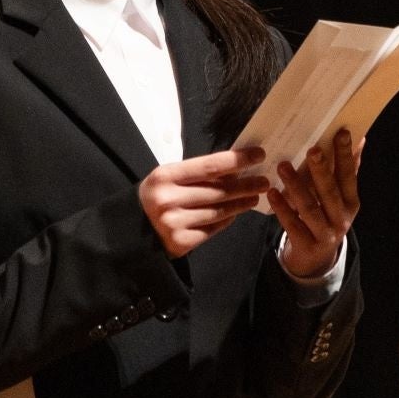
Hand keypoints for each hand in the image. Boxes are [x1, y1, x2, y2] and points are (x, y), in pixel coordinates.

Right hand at [139, 147, 271, 257]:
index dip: (237, 160)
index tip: (259, 155)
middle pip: (218, 191)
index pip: (209, 166)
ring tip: (255, 196)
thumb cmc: (157, 196)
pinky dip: (226, 220)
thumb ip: (197, 173)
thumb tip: (235, 169)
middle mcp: (169, 200)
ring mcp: (175, 223)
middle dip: (246, 185)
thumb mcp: (170, 177)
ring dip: (241, 203)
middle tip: (265, 181)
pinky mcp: (181, 242)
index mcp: (165, 176)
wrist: (133, 228)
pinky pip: (212, 228)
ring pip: (218, 211)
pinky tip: (236, 213)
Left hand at [270, 129, 362, 278]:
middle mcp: (341, 218)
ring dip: (296, 186)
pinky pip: (293, 225)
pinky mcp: (307, 245)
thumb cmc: (328, 217)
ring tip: (283, 166)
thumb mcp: (341, 198)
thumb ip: (348, 170)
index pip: (349, 176)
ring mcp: (325, 234)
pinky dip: (282, 208)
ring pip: (310, 208)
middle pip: (330, 192)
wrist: (316, 259)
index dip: (346, 156)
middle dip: (322, 170)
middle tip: (312, 149)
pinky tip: (272, 192)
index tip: (341, 133)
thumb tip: (360, 138)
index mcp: (351, 202)